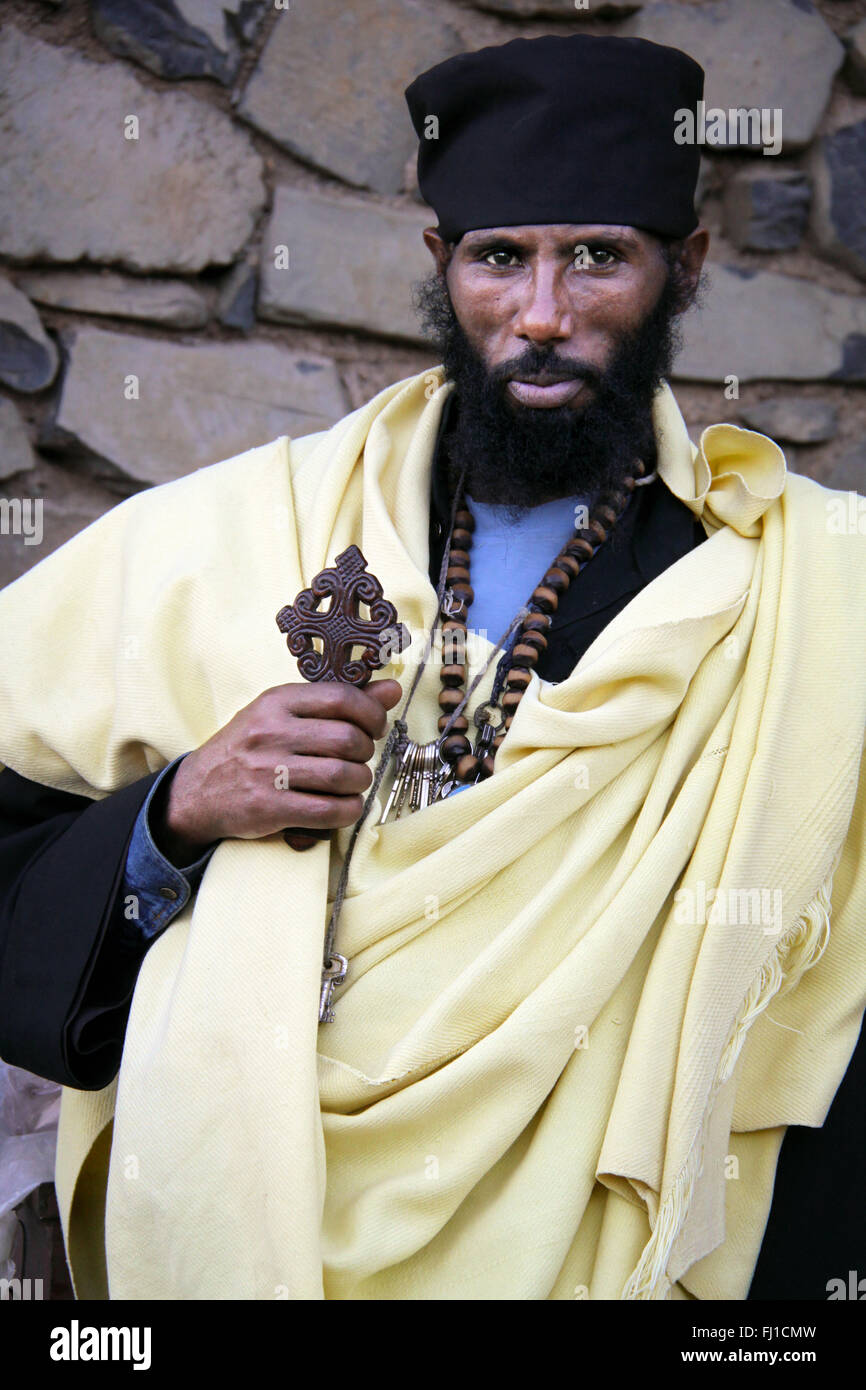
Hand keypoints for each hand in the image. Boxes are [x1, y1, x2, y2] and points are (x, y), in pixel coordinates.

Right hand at [157, 679, 402, 859]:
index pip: (342, 697)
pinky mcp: (269, 808)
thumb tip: (392, 689)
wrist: (196, 792)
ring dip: (359, 783)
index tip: (374, 726)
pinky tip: (343, 806)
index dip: (371, 713)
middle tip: (359, 759)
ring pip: (343, 775)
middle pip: (348, 739)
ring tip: (351, 783)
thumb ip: (338, 701)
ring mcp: (269, 771)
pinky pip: (330, 811)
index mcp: (277, 701)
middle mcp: (272, 732)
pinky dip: (348, 810)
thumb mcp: (283, 715)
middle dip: (366, 752)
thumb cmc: (249, 749)